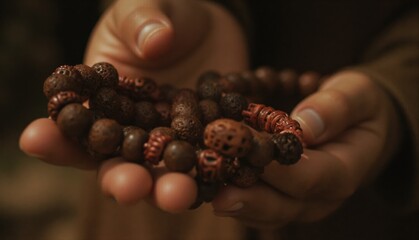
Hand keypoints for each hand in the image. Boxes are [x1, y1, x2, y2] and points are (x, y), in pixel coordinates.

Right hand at [19, 0, 247, 212]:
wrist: (209, 28)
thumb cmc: (164, 17)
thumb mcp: (143, 11)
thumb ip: (142, 23)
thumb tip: (155, 43)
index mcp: (104, 103)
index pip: (77, 126)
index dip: (56, 137)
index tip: (35, 138)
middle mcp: (134, 131)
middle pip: (121, 164)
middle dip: (121, 179)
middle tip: (127, 186)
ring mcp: (170, 140)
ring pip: (166, 173)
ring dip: (168, 189)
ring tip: (177, 194)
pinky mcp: (205, 142)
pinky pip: (209, 162)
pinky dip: (213, 175)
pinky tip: (218, 182)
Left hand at [212, 71, 401, 228]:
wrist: (356, 125)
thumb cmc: (358, 106)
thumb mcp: (358, 95)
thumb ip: (337, 107)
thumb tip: (306, 125)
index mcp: (344, 172)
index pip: (310, 177)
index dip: (277, 166)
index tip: (245, 147)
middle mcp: (319, 196)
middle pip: (281, 205)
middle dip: (246, 196)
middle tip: (214, 189)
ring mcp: (296, 200)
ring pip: (261, 211)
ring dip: (230, 199)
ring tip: (201, 189)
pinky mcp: (276, 195)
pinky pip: (251, 203)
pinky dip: (226, 193)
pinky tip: (204, 182)